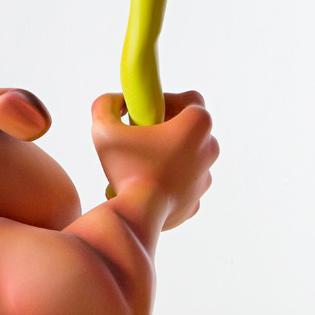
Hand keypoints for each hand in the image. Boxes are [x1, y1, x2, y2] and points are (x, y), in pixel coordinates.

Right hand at [90, 91, 218, 229]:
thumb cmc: (126, 169)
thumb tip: (111, 102)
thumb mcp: (105, 129)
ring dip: (168, 157)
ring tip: (141, 165)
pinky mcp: (196, 201)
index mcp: (197, 124)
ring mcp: (205, 177)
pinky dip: (166, 184)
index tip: (146, 111)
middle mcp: (209, 148)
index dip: (167, 100)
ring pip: (187, 159)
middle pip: (191, 129)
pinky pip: (181, 186)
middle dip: (168, 130)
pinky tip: (145, 186)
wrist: (138, 215)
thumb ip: (105, 105)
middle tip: (142, 136)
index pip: (189, 99)